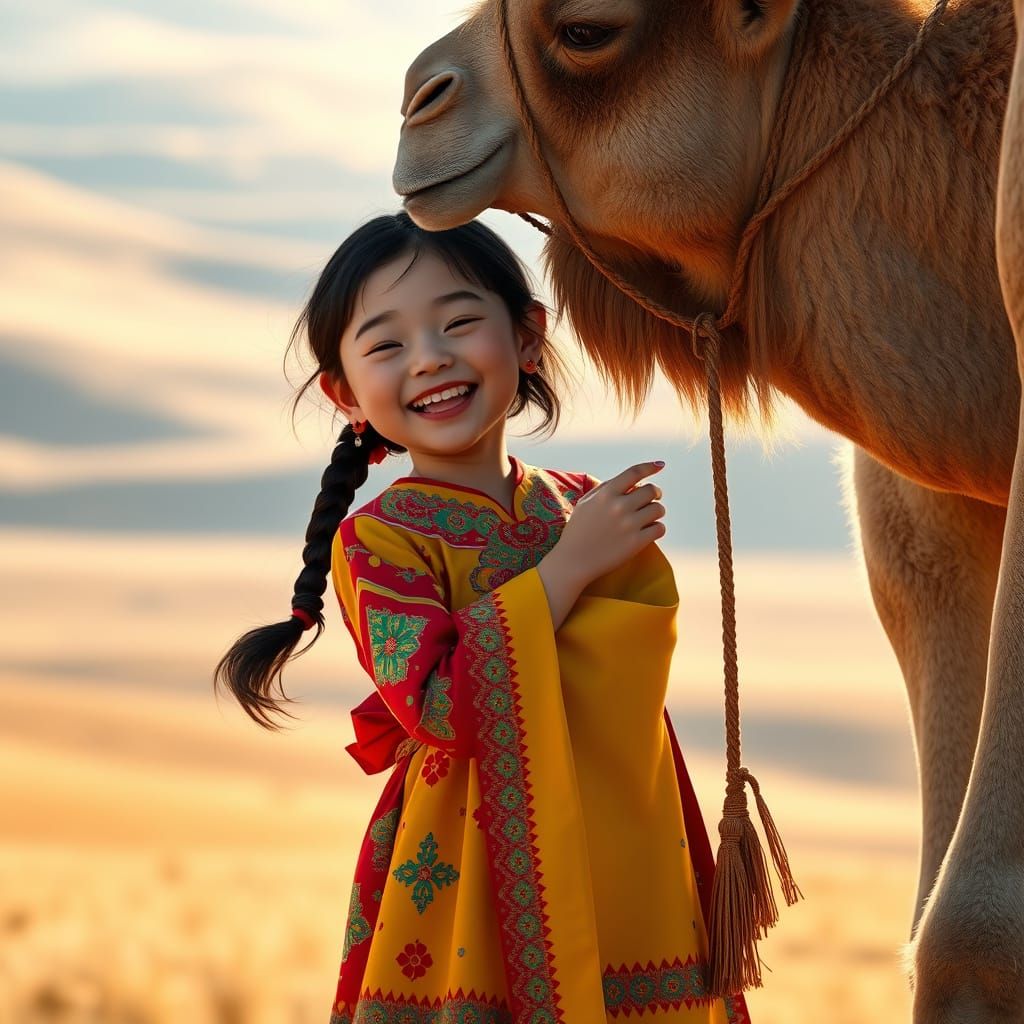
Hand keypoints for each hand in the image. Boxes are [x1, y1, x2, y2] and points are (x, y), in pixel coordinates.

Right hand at [537, 461, 665, 627]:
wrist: (573, 560)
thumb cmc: (578, 530)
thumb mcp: (586, 503)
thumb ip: (606, 489)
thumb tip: (632, 480)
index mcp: (606, 494)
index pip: (635, 472)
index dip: (650, 467)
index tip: (660, 465)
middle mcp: (619, 506)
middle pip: (651, 490)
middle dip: (655, 493)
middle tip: (652, 499)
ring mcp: (629, 525)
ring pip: (659, 509)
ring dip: (656, 512)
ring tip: (647, 517)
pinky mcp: (636, 543)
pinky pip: (660, 528)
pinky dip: (657, 528)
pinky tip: (648, 531)